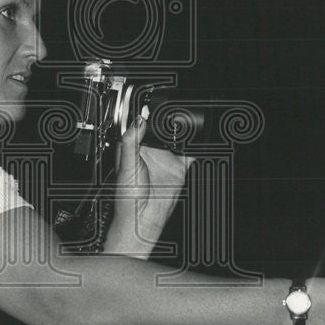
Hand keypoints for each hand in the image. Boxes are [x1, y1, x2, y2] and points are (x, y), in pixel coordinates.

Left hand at [107, 115, 194, 254]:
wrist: (142, 218)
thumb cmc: (127, 197)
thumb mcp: (126, 164)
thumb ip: (132, 141)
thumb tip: (138, 119)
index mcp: (133, 147)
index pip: (141, 125)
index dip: (146, 115)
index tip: (152, 105)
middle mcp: (150, 151)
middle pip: (162, 129)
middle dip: (168, 121)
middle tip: (173, 113)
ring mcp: (165, 159)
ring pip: (177, 139)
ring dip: (183, 132)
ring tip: (186, 124)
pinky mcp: (179, 168)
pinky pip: (191, 154)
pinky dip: (196, 147)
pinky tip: (198, 142)